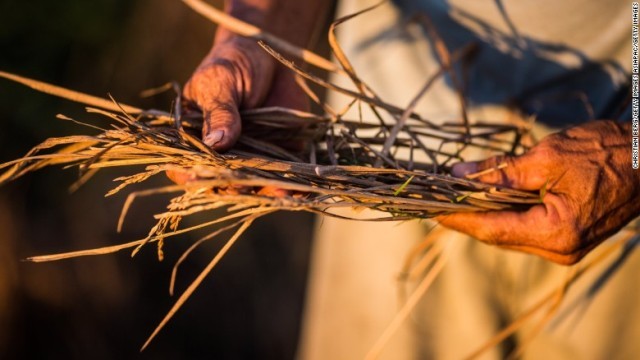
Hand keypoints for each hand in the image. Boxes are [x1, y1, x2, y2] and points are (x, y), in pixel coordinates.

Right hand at [167, 34, 306, 188]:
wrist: (270, 57)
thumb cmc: (232, 64)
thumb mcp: (220, 82)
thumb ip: (219, 112)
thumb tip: (216, 143)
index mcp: (194, 140)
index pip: (187, 168)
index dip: (194, 176)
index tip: (207, 176)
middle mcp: (221, 158)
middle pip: (225, 184)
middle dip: (238, 187)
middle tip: (250, 183)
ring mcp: (251, 160)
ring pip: (257, 187)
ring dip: (269, 193)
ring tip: (283, 192)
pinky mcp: (279, 157)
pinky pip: (285, 179)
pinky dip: (294, 187)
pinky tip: (302, 190)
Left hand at [437, 120, 639, 264]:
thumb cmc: (607, 153)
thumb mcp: (547, 157)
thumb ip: (500, 171)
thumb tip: (459, 175)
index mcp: (556, 233)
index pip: (490, 229)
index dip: (456, 218)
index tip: (429, 207)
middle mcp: (559, 249)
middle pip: (497, 235)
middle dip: (465, 216)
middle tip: (436, 198)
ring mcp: (565, 247)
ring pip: (509, 233)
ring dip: (483, 214)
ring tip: (454, 197)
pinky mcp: (568, 238)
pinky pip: (525, 228)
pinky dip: (504, 213)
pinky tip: (486, 199)